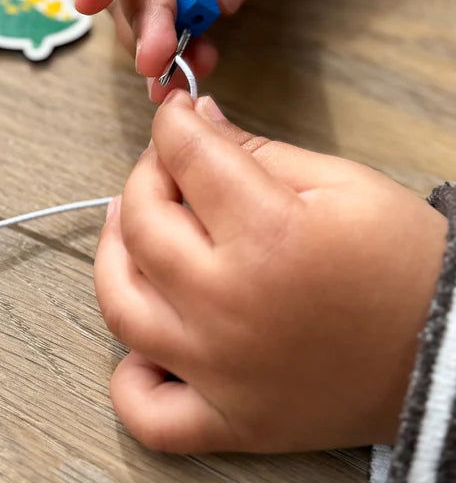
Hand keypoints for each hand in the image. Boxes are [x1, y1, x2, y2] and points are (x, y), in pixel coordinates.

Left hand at [94, 91, 446, 451]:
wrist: (448, 350)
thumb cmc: (404, 264)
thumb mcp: (340, 183)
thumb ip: (255, 150)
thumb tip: (197, 121)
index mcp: (268, 237)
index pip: (186, 157)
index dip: (173, 123)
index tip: (176, 115)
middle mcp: (231, 307)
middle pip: (141, 223)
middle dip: (144, 176)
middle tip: (164, 167)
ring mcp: (221, 372)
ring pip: (121, 306)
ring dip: (113, 255)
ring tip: (130, 228)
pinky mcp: (229, 421)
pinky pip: (146, 412)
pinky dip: (132, 378)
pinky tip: (149, 340)